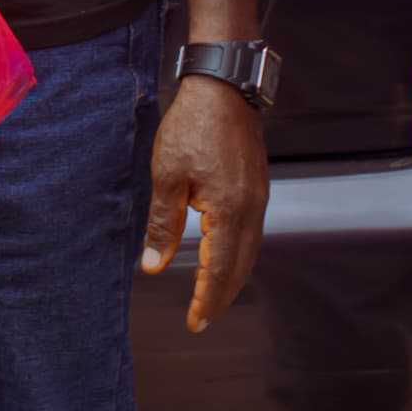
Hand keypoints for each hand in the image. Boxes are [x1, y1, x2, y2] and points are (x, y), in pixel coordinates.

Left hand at [140, 72, 268, 331]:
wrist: (223, 87)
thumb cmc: (192, 126)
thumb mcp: (167, 175)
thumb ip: (163, 224)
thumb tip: (153, 265)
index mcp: (229, 212)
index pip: (219, 271)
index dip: (206, 301)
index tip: (194, 323)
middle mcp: (251, 210)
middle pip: (240, 267)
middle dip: (221, 297)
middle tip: (202, 318)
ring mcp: (258, 197)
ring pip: (249, 251)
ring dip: (231, 277)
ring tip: (212, 296)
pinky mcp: (257, 186)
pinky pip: (251, 232)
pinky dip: (238, 253)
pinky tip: (225, 254)